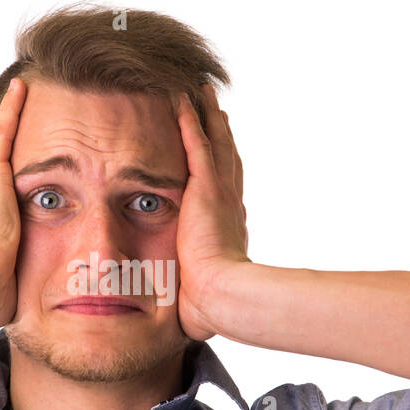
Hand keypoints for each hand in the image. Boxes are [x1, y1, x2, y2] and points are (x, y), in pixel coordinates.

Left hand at [173, 84, 250, 340]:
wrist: (224, 298)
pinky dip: (189, 120)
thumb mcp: (198, 295)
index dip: (222, 165)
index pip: (224, 189)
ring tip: (198, 90)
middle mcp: (228, 204)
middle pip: (223, 157)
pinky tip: (181, 98)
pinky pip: (196, 144)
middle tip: (213, 105)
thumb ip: (192, 296)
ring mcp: (219, 194)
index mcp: (225, 227)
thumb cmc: (212, 307)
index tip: (218, 148)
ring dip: (205, 115)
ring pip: (213, 143)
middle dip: (218, 130)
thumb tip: (181, 320)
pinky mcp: (207, 189)